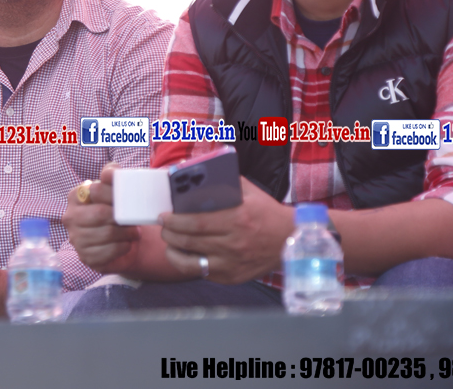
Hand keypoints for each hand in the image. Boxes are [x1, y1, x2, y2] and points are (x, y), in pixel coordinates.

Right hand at [62, 163, 141, 273]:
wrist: (119, 237)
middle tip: (134, 219)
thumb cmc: (115, 209)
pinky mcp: (85, 256)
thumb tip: (109, 173)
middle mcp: (70, 217)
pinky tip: (126, 243)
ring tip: (133, 232)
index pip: (96, 190)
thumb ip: (112, 174)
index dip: (116, 195)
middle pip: (101, 214)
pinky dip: (122, 248)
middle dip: (122, 217)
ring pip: (106, 234)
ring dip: (126, 234)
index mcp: (75, 196)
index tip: (129, 199)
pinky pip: (107, 252)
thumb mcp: (114, 187)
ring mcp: (75, 238)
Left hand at [159, 178, 294, 283]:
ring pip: (191, 262)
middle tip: (163, 226)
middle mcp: (234, 243)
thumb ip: (224, 182)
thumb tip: (196, 175)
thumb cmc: (266, 212)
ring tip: (168, 241)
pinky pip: (202, 273)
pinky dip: (187, 264)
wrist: (290, 239)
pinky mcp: (232, 277)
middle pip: (189, 241)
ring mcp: (232, 264)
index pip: (196, 222)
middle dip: (169, 233)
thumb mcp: (249, 191)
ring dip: (173, 251)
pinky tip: (182, 255)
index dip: (175, 220)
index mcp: (237, 219)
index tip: (164, 216)